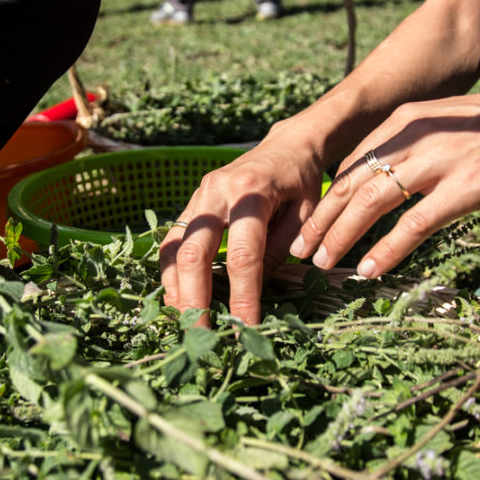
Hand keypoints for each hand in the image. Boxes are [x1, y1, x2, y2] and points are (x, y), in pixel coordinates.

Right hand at [159, 116, 326, 325]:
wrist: (286, 146)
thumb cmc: (302, 181)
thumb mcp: (307, 212)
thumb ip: (281, 248)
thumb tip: (255, 288)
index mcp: (252, 193)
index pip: (243, 255)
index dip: (243, 296)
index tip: (247, 327)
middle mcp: (217, 191)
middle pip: (195, 252)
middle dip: (195, 298)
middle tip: (201, 333)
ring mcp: (199, 194)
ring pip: (175, 246)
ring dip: (175, 287)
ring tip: (182, 320)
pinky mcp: (192, 201)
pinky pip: (172, 239)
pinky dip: (171, 270)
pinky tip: (176, 294)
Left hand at [289, 90, 479, 279]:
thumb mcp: (436, 129)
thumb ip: (402, 151)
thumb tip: (367, 188)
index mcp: (401, 122)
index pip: (349, 167)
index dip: (324, 201)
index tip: (307, 227)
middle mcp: (412, 136)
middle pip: (351, 184)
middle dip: (321, 221)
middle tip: (300, 250)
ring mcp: (438, 159)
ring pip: (372, 202)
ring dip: (342, 236)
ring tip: (324, 262)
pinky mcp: (466, 185)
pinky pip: (415, 223)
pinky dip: (387, 249)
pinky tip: (369, 269)